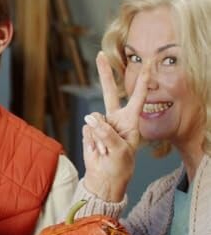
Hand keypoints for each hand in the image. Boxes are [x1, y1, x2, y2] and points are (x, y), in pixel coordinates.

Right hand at [82, 52, 149, 200]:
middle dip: (105, 74)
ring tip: (105, 151)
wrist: (104, 178)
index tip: (146, 64)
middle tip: (100, 56)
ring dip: (99, 137)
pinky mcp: (89, 131)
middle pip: (110, 92)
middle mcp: (116, 119)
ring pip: (94, 120)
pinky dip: (91, 142)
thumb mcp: (120, 151)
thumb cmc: (119, 166)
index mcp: (131, 122)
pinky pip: (87, 130)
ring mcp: (101, 124)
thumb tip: (90, 118)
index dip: (141, 81)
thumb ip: (106, 134)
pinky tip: (97, 151)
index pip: (137, 98)